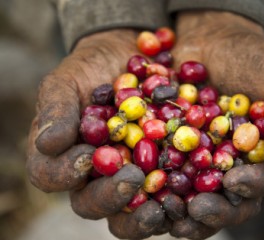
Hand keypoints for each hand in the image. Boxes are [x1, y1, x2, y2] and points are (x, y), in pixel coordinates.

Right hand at [26, 29, 165, 238]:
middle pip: (93, 203)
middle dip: (109, 197)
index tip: (85, 157)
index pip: (51, 175)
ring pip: (129, 211)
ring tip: (162, 207)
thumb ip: (56, 109)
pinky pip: (165, 194)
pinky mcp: (160, 172)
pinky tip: (191, 197)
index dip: (63, 174)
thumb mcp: (69, 80)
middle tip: (131, 181)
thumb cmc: (92, 68)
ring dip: (144, 216)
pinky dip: (177, 199)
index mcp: (64, 154)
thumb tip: (48, 143)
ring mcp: (128, 175)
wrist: (130, 57)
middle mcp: (94, 173)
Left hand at [170, 11, 263, 237]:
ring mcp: (196, 158)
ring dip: (177, 207)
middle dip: (211, 209)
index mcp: (257, 157)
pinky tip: (140, 185)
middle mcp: (227, 164)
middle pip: (223, 199)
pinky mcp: (168, 146)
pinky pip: (159, 167)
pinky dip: (150, 178)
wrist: (212, 38)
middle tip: (195, 210)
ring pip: (189, 193)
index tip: (234, 183)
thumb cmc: (253, 58)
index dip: (249, 188)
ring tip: (166, 210)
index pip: (259, 184)